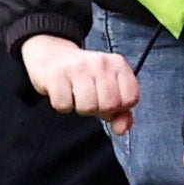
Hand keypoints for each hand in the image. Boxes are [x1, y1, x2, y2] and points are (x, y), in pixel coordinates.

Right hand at [19, 35, 138, 134]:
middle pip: (109, 105)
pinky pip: (63, 105)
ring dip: (79, 107)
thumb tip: (122, 129)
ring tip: (75, 94)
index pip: (131, 98)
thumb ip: (122, 112)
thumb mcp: (108, 91)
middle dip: (98, 109)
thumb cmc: (84, 77)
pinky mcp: (56, 73)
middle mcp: (100, 62)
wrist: (52, 55)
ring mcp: (78, 66)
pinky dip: (62, 105)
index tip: (107, 99)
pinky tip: (63, 91)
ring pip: (87, 107)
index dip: (119, 107)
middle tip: (89, 97)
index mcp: (118, 64)